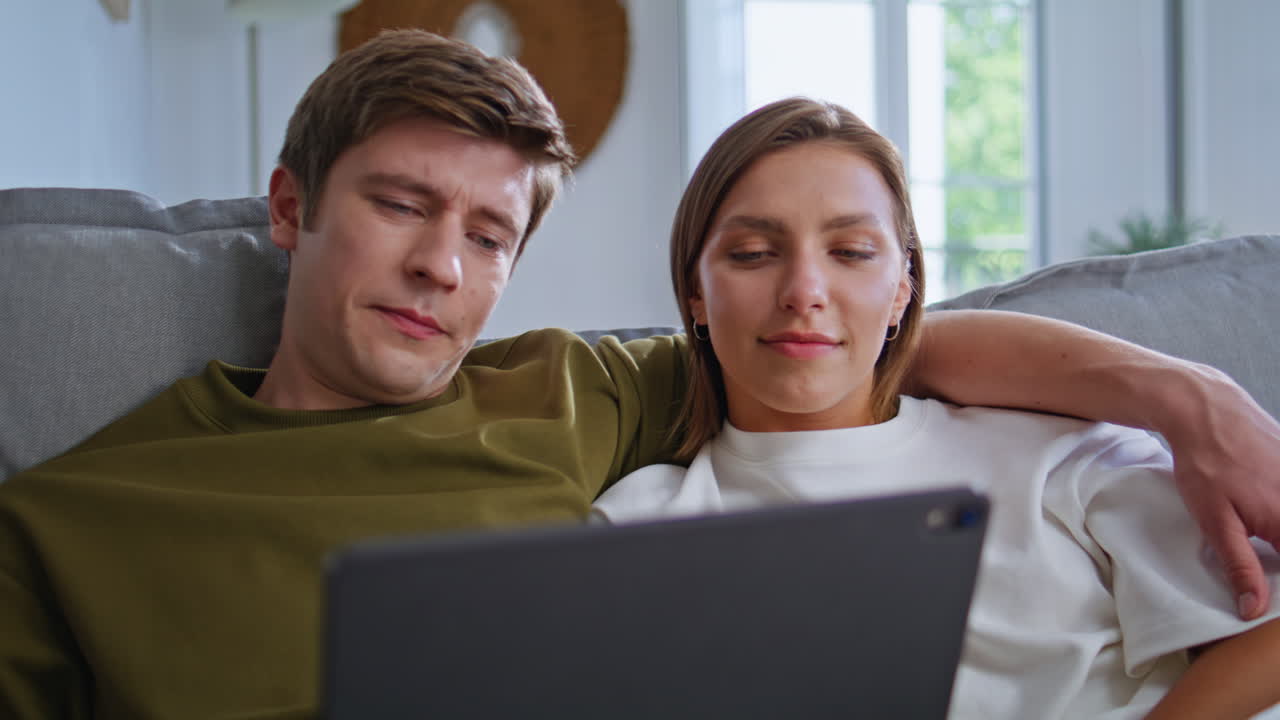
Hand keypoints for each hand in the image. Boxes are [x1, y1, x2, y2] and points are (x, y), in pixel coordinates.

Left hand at [1160, 364, 1279, 619]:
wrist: (1207, 409)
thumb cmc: (1206, 464)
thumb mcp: (1214, 521)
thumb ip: (1240, 565)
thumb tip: (1253, 608)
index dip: (1279, 582)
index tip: (1269, 595)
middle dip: (1277, 555)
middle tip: (1259, 552)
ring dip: (1277, 535)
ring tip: (1262, 539)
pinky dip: (1279, 513)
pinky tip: (1263, 513)